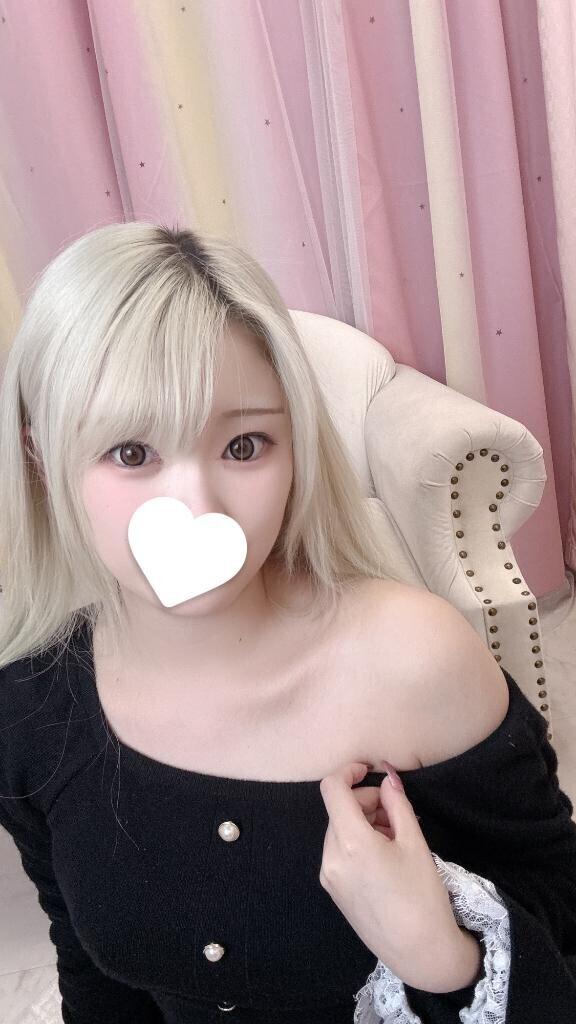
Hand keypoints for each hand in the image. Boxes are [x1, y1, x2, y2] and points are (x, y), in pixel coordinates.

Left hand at [318, 760, 464, 990]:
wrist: (420, 953)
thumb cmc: (422, 896)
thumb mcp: (414, 842)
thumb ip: (397, 804)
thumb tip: (387, 778)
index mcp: (349, 843)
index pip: (332, 789)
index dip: (348, 772)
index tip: (369, 770)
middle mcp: (330, 858)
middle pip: (339, 811)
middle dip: (366, 803)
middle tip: (398, 813)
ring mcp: (329, 876)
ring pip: (339, 831)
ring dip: (363, 823)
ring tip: (396, 837)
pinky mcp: (334, 891)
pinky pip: (339, 853)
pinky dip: (357, 843)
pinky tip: (385, 856)